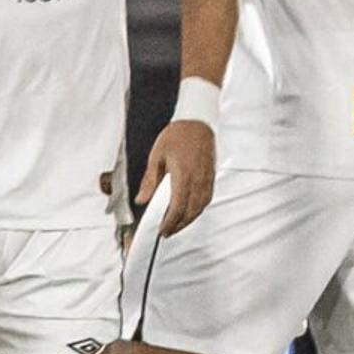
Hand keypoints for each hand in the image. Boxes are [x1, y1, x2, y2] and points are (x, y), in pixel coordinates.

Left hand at [139, 115, 216, 236]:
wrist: (197, 121)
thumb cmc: (177, 135)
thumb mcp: (156, 156)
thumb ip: (150, 181)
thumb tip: (142, 199)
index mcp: (183, 175)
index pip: (178, 207)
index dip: (170, 222)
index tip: (162, 230)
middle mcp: (197, 180)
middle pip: (190, 212)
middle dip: (178, 226)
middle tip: (167, 232)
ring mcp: (206, 179)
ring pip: (200, 208)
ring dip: (188, 220)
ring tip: (177, 225)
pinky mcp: (211, 177)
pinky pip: (206, 199)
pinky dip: (197, 210)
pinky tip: (190, 212)